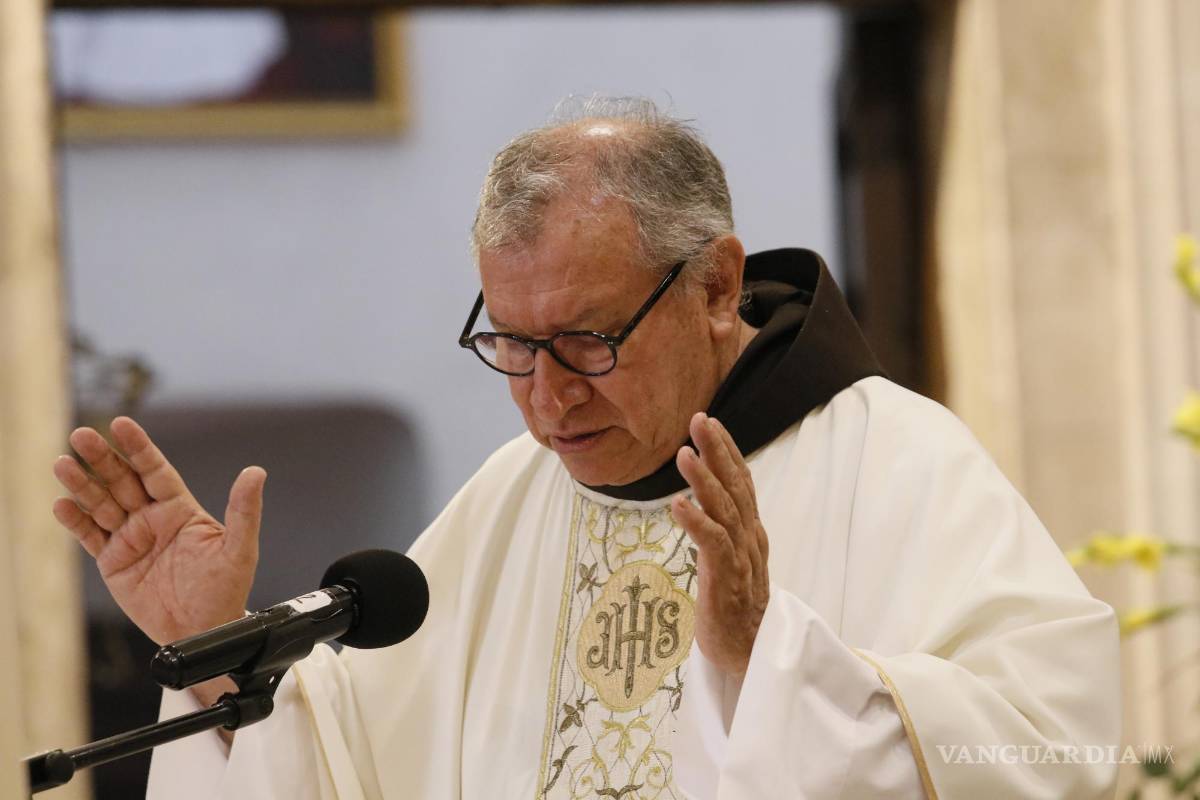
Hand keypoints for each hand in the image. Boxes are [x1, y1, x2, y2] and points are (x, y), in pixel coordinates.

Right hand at [52, 416, 263, 645]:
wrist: (203, 631)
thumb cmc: (224, 590)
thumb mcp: (238, 549)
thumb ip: (243, 510)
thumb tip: (256, 473)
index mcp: (180, 509)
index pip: (155, 470)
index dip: (138, 447)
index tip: (121, 424)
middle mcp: (152, 518)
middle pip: (122, 480)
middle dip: (102, 458)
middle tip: (81, 435)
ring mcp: (131, 538)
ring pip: (101, 504)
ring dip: (82, 485)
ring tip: (62, 465)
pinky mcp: (114, 561)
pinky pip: (91, 536)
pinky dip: (75, 521)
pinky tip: (62, 505)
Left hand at [672, 412, 769, 676]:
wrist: (753, 656)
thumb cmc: (736, 610)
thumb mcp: (731, 562)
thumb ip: (723, 532)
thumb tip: (704, 505)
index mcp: (751, 534)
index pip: (742, 484)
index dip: (727, 452)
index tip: (711, 422)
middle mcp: (750, 540)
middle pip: (735, 487)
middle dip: (718, 451)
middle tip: (700, 420)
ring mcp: (741, 559)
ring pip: (725, 511)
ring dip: (704, 480)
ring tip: (684, 454)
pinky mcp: (726, 580)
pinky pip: (713, 545)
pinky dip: (696, 522)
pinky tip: (677, 504)